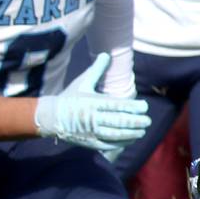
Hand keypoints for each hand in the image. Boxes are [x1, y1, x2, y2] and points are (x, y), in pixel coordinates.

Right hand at [35, 53, 150, 154]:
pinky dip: (121, 142)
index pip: (117, 105)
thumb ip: (96, 69)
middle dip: (136, 122)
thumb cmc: (69, 97)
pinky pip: (109, 144)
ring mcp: (91, 131)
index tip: (144, 106)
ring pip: (116, 134)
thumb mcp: (82, 82)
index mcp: (92, 102)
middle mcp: (92, 117)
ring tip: (142, 131)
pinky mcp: (89, 142)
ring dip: (131, 133)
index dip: (133, 107)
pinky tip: (130, 139)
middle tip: (147, 121)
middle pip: (119, 121)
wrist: (51, 116)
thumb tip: (106, 54)